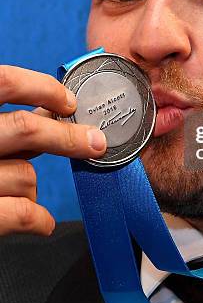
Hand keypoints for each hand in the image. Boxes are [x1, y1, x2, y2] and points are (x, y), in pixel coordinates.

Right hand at [0, 65, 106, 235]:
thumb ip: (2, 123)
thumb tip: (52, 109)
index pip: (3, 81)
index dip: (42, 87)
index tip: (68, 101)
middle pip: (25, 128)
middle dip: (67, 137)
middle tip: (94, 142)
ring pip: (25, 175)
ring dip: (32, 186)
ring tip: (19, 192)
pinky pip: (20, 213)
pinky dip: (39, 219)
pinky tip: (42, 221)